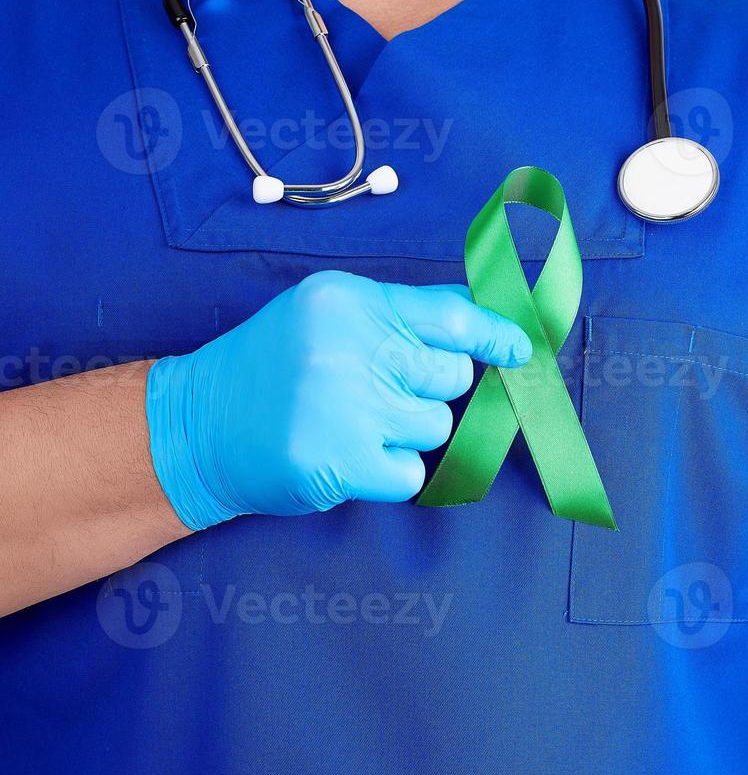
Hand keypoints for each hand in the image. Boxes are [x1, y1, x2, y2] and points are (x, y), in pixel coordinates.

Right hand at [145, 271, 531, 529]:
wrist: (200, 426)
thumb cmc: (272, 366)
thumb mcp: (326, 313)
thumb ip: (398, 315)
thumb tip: (480, 323)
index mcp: (350, 302)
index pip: (449, 316)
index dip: (494, 334)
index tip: (520, 349)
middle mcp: (352, 348)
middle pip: (452, 378)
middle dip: (429, 390)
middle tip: (380, 392)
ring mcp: (348, 408)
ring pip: (437, 427)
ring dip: (407, 432)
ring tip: (354, 423)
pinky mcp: (343, 463)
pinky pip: (414, 472)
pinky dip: (391, 469)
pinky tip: (350, 454)